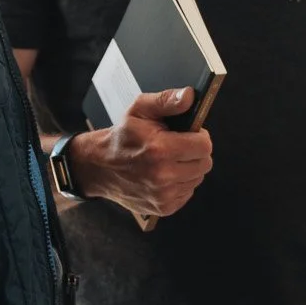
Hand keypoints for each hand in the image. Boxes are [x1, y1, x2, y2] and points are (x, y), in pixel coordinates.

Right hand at [69, 89, 212, 220]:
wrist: (100, 167)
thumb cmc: (122, 137)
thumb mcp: (140, 109)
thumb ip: (166, 100)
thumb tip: (189, 96)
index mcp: (160, 149)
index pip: (204, 145)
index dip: (199, 136)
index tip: (189, 133)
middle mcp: (163, 176)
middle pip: (205, 164)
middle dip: (196, 152)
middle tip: (179, 145)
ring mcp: (163, 195)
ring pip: (198, 179)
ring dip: (189, 168)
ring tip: (170, 159)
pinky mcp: (163, 208)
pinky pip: (187, 192)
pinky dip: (181, 183)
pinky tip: (166, 174)